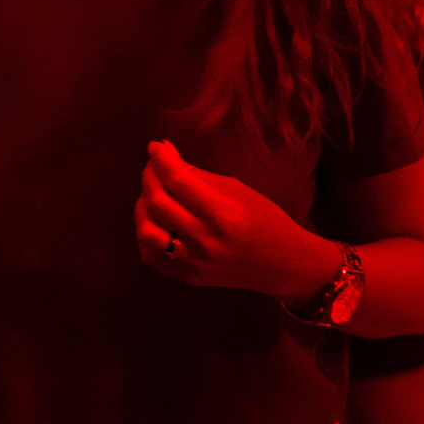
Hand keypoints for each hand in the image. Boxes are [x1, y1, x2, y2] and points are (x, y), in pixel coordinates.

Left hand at [134, 140, 336, 297]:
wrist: (281, 265)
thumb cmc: (265, 219)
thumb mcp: (237, 189)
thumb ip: (197, 174)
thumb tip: (164, 152)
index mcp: (223, 214)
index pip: (179, 181)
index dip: (161, 159)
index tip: (155, 147)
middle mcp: (204, 240)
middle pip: (157, 203)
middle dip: (149, 176)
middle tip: (154, 167)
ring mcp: (193, 262)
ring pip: (145, 231)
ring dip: (142, 206)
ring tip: (153, 195)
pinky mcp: (186, 276)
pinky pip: (149, 255)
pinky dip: (146, 233)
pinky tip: (157, 220)